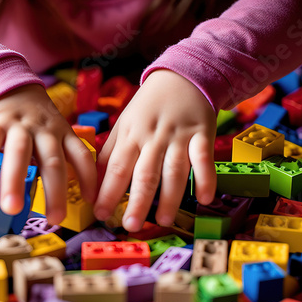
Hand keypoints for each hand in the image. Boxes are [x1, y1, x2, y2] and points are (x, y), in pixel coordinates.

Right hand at [0, 83, 96, 224]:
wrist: (8, 88)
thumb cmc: (33, 123)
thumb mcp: (53, 132)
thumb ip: (56, 158)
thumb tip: (62, 198)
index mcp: (63, 133)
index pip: (81, 155)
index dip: (89, 178)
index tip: (92, 202)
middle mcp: (44, 130)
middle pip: (52, 161)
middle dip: (55, 192)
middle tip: (55, 219)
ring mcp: (19, 126)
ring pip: (20, 154)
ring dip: (15, 182)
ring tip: (11, 209)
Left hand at [94, 70, 216, 231]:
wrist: (180, 76)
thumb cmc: (147, 106)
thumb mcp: (124, 124)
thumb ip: (111, 152)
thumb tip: (95, 183)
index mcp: (130, 135)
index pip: (115, 167)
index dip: (108, 192)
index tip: (101, 214)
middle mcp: (152, 137)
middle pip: (144, 173)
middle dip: (137, 202)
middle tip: (131, 225)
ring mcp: (178, 136)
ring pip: (173, 170)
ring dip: (170, 197)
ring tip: (164, 220)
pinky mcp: (202, 133)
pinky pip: (204, 158)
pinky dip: (206, 178)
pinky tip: (204, 199)